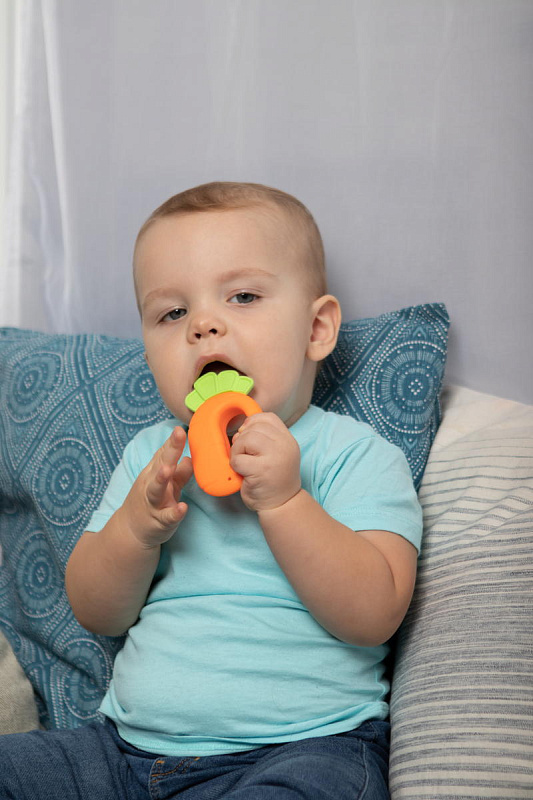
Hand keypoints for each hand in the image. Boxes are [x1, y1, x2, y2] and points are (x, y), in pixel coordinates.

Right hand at [121, 426, 192, 546]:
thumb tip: (190, 457)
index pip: (163, 454)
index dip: (172, 442)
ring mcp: (154, 503)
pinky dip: (174, 512)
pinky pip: (167, 517)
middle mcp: (152, 484)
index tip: (179, 428)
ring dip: (162, 478)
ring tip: (169, 469)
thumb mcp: (166, 486)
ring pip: (156, 488)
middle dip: (170, 450)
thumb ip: (179, 473)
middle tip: (178, 434)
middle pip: (161, 464)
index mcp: (154, 473)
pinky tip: (182, 507)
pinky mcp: (159, 521)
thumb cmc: (151, 503)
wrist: (130, 531)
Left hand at [230, 413, 300, 510]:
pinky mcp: (262, 470)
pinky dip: (235, 465)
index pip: (268, 417)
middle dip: (242, 440)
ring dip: (237, 451)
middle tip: (245, 456)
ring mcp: (275, 457)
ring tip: (244, 464)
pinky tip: (243, 474)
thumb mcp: (276, 453)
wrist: (282, 505)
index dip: (252, 424)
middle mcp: (285, 445)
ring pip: (245, 439)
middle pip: (254, 427)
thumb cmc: (273, 479)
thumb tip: (241, 426)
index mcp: (288, 439)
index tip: (248, 439)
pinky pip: (238, 459)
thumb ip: (265, 438)